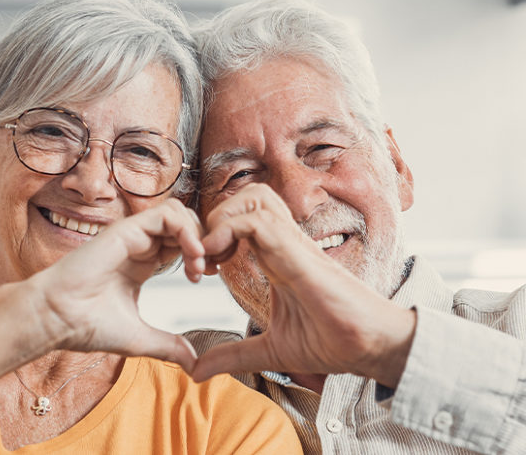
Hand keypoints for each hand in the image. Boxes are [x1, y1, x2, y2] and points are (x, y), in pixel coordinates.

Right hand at [29, 198, 204, 373]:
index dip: (200, 255)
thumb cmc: (86, 326)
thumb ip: (168, 345)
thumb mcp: (140, 338)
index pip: (181, 242)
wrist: (56, 319)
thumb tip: (193, 363)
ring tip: (199, 264)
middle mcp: (140, 244)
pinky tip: (192, 256)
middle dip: (204, 242)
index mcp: (143, 262)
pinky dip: (187, 231)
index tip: (204, 277)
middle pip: (184, 223)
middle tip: (208, 269)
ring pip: (178, 212)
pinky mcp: (126, 229)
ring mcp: (133, 234)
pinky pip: (167, 215)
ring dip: (197, 235)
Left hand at [193, 184, 415, 386]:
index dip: (212, 236)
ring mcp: (292, 244)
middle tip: (203, 258)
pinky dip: (230, 232)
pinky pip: (259, 221)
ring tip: (211, 257)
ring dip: (222, 221)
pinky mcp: (298, 252)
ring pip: (253, 197)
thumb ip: (234, 355)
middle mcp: (283, 243)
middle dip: (214, 219)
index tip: (201, 271)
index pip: (241, 219)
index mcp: (276, 257)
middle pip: (246, 196)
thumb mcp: (270, 350)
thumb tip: (197, 371)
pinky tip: (221, 264)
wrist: (370, 347)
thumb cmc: (332, 342)